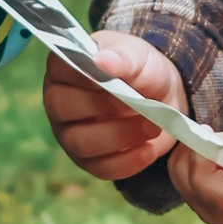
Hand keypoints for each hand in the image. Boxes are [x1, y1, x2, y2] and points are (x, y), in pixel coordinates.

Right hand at [43, 31, 189, 183]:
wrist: (164, 97)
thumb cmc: (142, 69)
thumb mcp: (139, 56)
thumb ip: (122, 58)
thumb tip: (101, 61)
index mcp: (65, 67)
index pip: (59, 68)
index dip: (83, 75)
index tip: (113, 77)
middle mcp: (59, 101)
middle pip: (62, 108)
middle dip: (103, 107)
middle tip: (138, 103)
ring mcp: (70, 133)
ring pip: (81, 143)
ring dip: (120, 136)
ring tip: (152, 126)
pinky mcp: (89, 160)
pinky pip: (101, 168)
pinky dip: (127, 162)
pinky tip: (148, 150)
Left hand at [171, 108, 222, 223]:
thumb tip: (199, 147)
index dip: (200, 168)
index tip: (197, 136)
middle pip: (210, 209)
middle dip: (190, 172)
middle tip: (192, 138)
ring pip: (208, 212)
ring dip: (193, 179)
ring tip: (201, 147)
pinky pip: (218, 212)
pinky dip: (205, 187)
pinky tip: (211, 163)